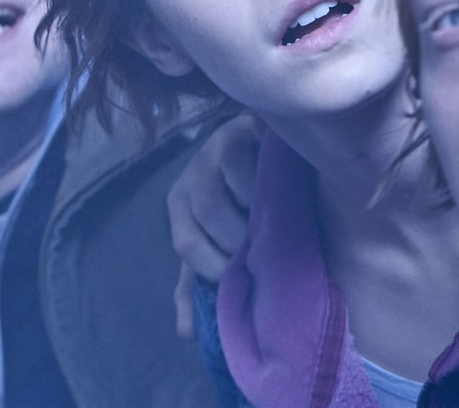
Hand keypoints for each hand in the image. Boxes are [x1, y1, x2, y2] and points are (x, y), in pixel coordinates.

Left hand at [168, 112, 260, 335]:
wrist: (262, 149)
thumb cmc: (238, 205)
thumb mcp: (216, 244)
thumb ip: (199, 283)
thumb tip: (186, 332)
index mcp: (179, 203)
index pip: (185, 242)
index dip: (215, 265)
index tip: (243, 276)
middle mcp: (192, 173)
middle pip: (207, 211)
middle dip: (238, 239)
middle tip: (262, 249)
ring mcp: (217, 147)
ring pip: (230, 184)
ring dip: (253, 210)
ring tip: (271, 221)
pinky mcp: (245, 126)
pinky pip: (252, 158)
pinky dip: (265, 180)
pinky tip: (279, 191)